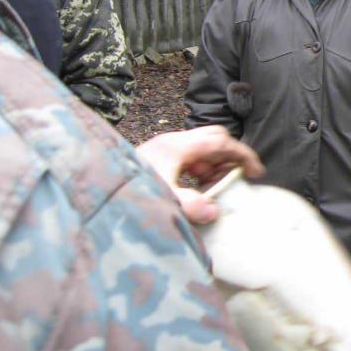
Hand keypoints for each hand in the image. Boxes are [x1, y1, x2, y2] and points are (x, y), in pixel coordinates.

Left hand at [135, 125, 263, 223]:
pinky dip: (201, 173)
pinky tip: (199, 192)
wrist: (94, 188)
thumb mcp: (162, 199)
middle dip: (229, 158)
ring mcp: (164, 151)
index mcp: (176, 146)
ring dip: (215, 167)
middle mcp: (171, 144)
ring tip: (219, 189)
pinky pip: (189, 161)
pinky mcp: (158, 162)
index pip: (220, 141)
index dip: (242, 155)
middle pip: (213, 139)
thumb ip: (190, 205)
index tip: (256, 171)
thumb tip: (213, 210)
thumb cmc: (127, 190)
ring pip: (201, 151)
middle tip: (238, 178)